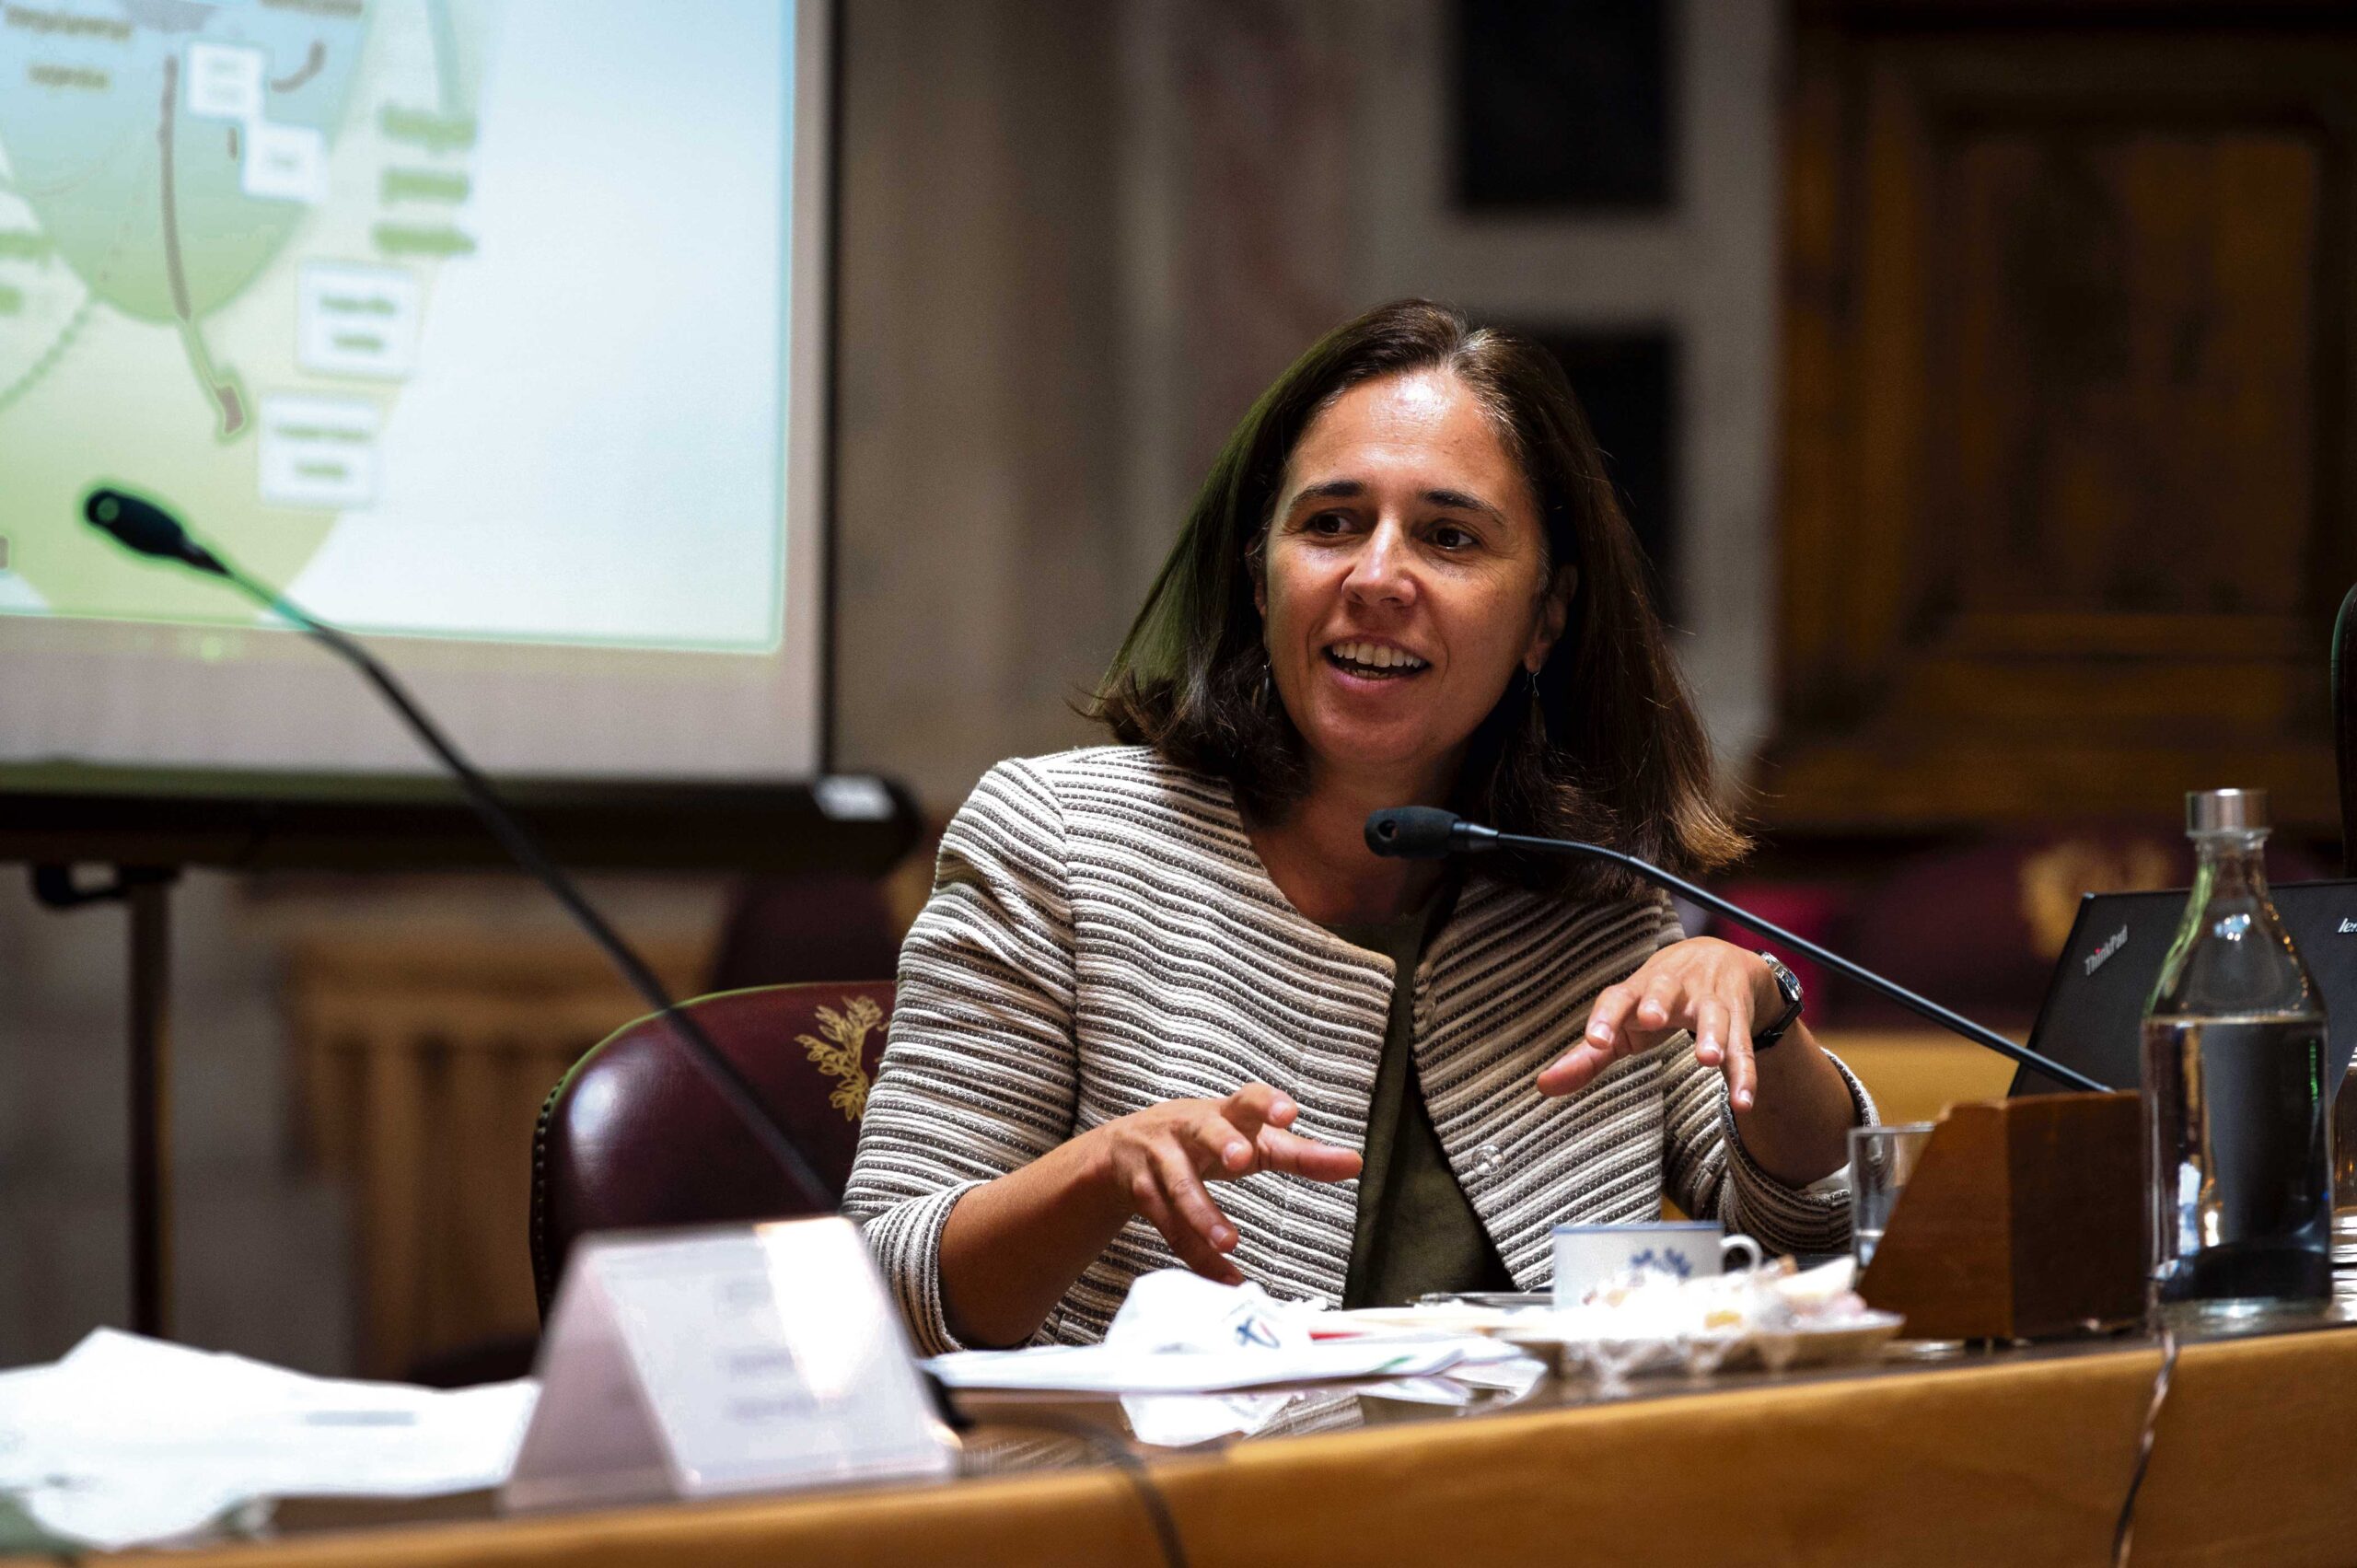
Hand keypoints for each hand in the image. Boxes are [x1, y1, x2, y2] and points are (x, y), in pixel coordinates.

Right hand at [1089, 1083, 1361, 1283]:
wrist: (1121, 1151)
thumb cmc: (1201, 1141)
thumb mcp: (1250, 1141)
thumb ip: (1301, 1153)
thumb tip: (1354, 1163)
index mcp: (1223, 1112)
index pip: (1248, 1099)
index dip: (1266, 1104)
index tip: (1289, 1113)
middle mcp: (1187, 1128)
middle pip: (1204, 1130)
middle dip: (1222, 1142)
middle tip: (1241, 1159)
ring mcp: (1159, 1158)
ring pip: (1177, 1186)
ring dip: (1201, 1214)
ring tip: (1229, 1241)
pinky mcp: (1139, 1191)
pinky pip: (1167, 1227)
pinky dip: (1196, 1255)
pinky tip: (1223, 1277)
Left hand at [1537, 938, 1780, 1110]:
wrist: (1721, 958)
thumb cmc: (1657, 998)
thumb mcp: (1623, 1022)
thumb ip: (1588, 1056)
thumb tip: (1543, 1085)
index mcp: (1637, 989)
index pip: (1616, 998)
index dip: (1605, 1017)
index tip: (1596, 1040)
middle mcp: (1672, 988)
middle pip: (1664, 989)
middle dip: (1658, 1002)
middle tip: (1652, 1019)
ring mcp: (1709, 1000)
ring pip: (1714, 1015)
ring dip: (1712, 1036)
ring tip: (1708, 1060)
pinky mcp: (1738, 1017)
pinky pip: (1743, 1047)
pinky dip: (1745, 1074)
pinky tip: (1743, 1101)